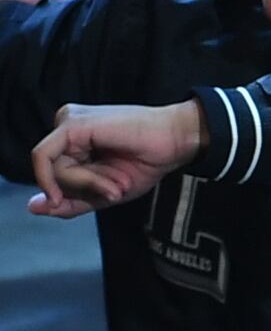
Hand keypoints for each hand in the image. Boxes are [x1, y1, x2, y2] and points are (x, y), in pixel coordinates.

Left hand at [28, 100, 202, 216]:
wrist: (177, 141)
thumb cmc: (148, 162)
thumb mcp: (104, 193)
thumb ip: (70, 203)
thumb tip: (34, 207)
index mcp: (73, 142)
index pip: (55, 176)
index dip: (77, 194)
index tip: (110, 196)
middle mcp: (66, 129)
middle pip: (52, 173)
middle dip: (85, 188)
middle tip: (119, 186)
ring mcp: (68, 123)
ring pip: (52, 169)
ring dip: (89, 183)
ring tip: (119, 179)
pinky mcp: (71, 124)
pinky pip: (45, 158)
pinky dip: (69, 177)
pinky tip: (96, 182)